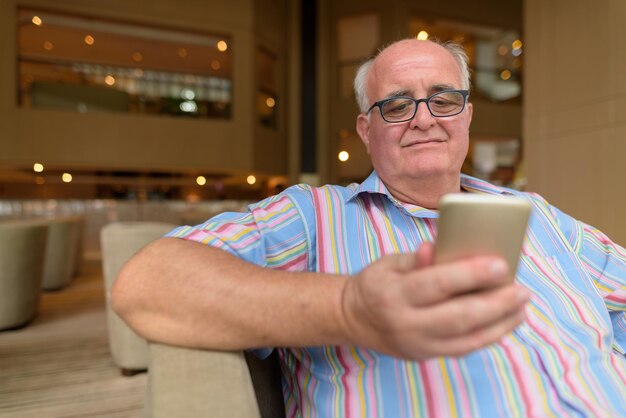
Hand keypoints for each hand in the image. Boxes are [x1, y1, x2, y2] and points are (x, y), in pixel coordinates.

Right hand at [340, 243, 528, 359]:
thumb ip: (416, 259)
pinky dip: (489, 335)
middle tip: (521, 289)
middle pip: (458, 316)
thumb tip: (437, 247)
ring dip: (500, 323)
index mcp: (393, 293)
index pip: (437, 284)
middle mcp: (405, 323)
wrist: (354, 319)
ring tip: (521, 305)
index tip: (501, 264)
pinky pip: (464, 349)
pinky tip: (506, 321)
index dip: (470, 274)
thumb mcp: (389, 263)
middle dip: (496, 303)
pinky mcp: (426, 356)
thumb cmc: (377, 283)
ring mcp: (417, 344)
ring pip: (467, 338)